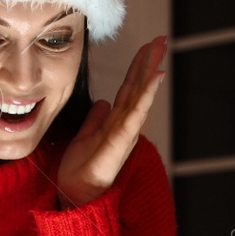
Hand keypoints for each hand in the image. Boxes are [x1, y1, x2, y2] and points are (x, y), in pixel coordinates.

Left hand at [55, 35, 167, 210]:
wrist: (73, 196)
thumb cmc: (79, 172)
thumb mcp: (84, 137)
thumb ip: (94, 120)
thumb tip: (103, 103)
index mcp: (115, 123)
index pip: (129, 90)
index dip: (137, 69)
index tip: (146, 47)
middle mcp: (123, 126)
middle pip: (138, 89)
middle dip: (149, 63)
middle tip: (161, 39)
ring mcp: (124, 133)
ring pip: (140, 97)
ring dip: (150, 73)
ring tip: (160, 51)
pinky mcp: (120, 142)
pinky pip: (134, 115)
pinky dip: (145, 96)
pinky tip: (154, 77)